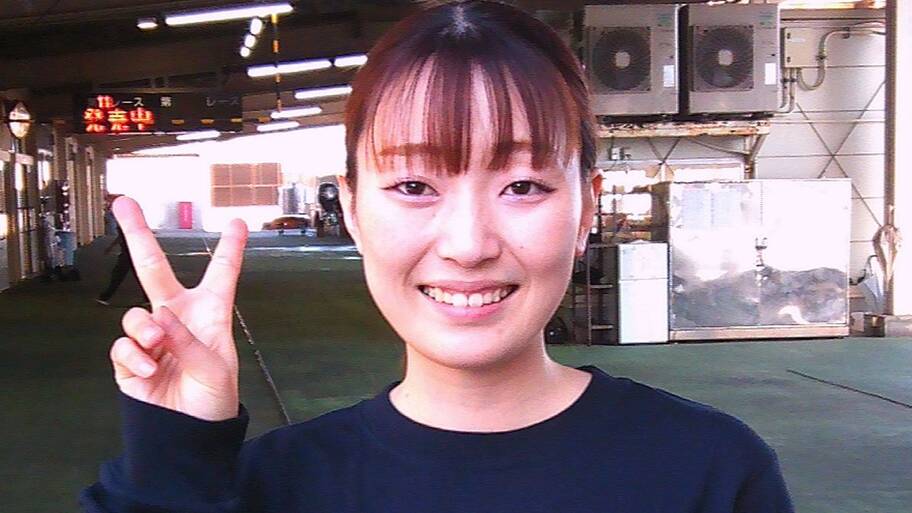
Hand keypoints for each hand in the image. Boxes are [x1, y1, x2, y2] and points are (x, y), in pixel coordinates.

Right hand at [108, 197, 247, 420]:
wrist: (189, 434)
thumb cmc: (213, 397)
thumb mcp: (214, 368)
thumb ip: (187, 340)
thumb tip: (157, 318)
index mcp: (211, 314)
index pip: (222, 274)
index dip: (230, 248)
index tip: (237, 222)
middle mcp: (179, 318)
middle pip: (155, 270)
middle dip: (139, 236)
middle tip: (124, 204)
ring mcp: (152, 336)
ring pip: (134, 315)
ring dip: (144, 330)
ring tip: (158, 348)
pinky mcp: (131, 359)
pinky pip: (123, 347)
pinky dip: (135, 357)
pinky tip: (150, 369)